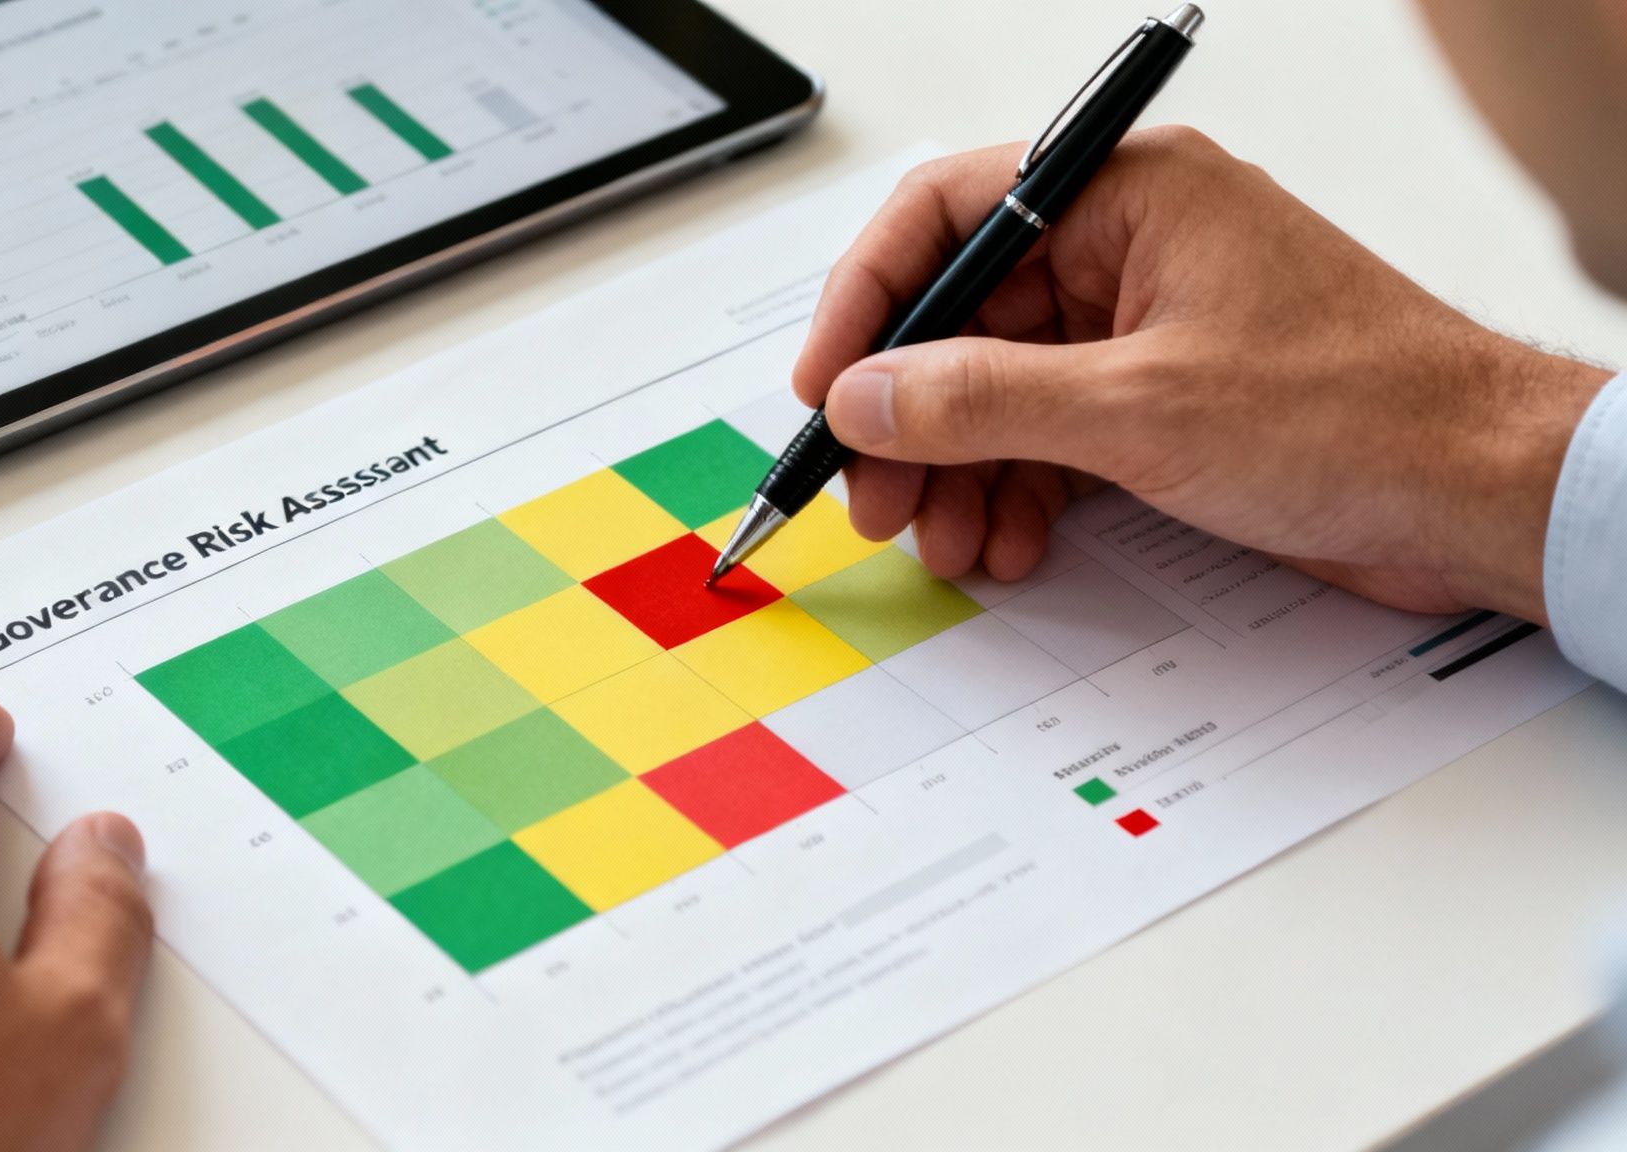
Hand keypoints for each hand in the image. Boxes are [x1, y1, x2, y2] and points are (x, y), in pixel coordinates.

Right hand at [795, 127, 1612, 620]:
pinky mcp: (1162, 401)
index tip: (826, 385)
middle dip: (910, 415)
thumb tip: (868, 395)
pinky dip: (1018, 492)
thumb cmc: (1365, 413)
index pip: (947, 213)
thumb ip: (981, 398)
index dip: (868, 300)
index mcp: (1131, 193)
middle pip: (962, 317)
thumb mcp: (1139, 407)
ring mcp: (1145, 328)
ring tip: (946, 538)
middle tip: (875, 491)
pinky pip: (1050, 436)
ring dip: (958, 470)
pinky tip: (1010, 543)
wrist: (1482, 496)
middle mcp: (1132, 247)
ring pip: (999, 389)